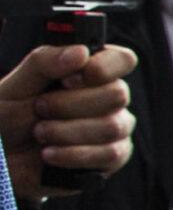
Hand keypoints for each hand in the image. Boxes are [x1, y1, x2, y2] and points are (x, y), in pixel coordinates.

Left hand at [0, 41, 136, 201]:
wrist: (3, 157)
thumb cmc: (9, 118)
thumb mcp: (16, 85)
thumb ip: (45, 62)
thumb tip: (81, 52)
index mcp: (88, 73)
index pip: (122, 60)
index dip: (103, 68)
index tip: (69, 79)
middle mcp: (107, 98)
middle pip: (117, 94)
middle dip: (69, 105)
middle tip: (40, 109)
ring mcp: (115, 127)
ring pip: (112, 126)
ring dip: (66, 132)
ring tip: (40, 133)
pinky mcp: (113, 156)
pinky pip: (111, 154)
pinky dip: (74, 155)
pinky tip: (51, 154)